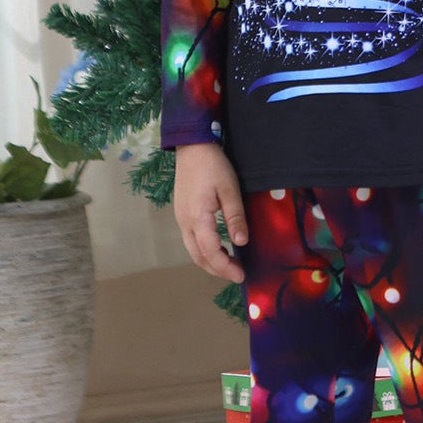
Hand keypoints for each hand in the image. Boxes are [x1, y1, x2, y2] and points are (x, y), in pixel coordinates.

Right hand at [173, 142, 248, 281]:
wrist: (192, 147)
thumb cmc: (213, 165)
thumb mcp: (230, 189)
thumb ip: (235, 216)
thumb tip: (241, 242)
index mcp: (197, 217)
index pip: (210, 251)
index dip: (225, 267)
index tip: (241, 275)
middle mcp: (185, 222)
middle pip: (198, 256)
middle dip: (217, 269)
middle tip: (237, 274)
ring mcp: (180, 218)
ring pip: (193, 250)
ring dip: (210, 261)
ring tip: (229, 264)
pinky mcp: (181, 214)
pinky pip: (191, 240)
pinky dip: (204, 250)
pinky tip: (218, 247)